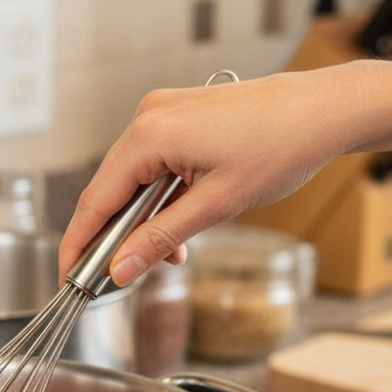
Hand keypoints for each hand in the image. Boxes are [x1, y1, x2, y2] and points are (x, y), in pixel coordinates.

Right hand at [58, 67, 357, 285]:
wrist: (322, 112)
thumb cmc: (280, 147)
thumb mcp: (215, 207)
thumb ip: (160, 239)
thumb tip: (120, 268)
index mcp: (149, 135)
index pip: (95, 201)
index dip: (79, 246)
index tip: (70, 278)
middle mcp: (147, 117)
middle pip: (109, 190)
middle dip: (114, 237)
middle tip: (119, 277)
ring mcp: (161, 113)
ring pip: (131, 180)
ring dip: (142, 220)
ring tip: (168, 254)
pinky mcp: (178, 117)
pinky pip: (151, 164)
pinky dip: (158, 198)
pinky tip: (177, 224)